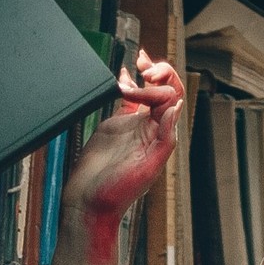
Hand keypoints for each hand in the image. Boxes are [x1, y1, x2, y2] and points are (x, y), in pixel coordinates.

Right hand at [61, 58, 183, 227]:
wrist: (88, 204)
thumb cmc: (116, 193)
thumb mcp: (146, 168)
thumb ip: (165, 140)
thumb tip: (175, 107)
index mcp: (162, 138)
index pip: (170, 99)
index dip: (160, 84)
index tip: (142, 82)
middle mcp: (150, 130)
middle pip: (164, 91)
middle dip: (158, 72)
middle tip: (142, 64)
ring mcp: (133, 126)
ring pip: (147, 92)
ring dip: (145, 73)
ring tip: (138, 61)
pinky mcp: (115, 126)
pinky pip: (127, 100)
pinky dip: (127, 83)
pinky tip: (124, 73)